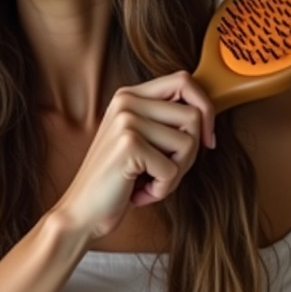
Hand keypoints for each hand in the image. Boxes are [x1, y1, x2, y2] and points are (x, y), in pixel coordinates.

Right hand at [51, 70, 214, 240]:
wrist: (82, 210)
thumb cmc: (119, 179)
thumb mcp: (142, 140)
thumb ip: (166, 120)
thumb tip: (208, 113)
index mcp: (129, 95)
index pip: (184, 81)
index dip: (205, 108)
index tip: (206, 139)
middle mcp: (126, 101)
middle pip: (194, 115)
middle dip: (190, 153)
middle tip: (164, 171)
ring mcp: (126, 121)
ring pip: (189, 143)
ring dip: (176, 174)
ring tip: (150, 181)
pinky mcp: (129, 145)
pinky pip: (173, 169)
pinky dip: (163, 189)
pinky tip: (140, 192)